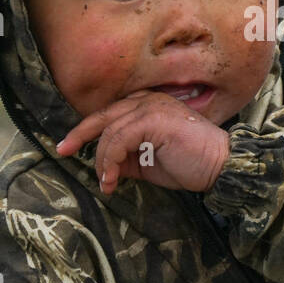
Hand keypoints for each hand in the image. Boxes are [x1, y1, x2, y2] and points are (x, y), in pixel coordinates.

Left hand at [55, 90, 230, 194]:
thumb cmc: (189, 164)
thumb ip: (126, 158)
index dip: (86, 130)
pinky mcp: (154, 119)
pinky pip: (119, 138)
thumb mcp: (148, 162)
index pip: (109, 114)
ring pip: (110, 131)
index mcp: (147, 105)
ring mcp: (151, 107)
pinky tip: (112, 178)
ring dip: (102, 160)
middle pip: (103, 116)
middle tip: (64, 152)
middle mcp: (147, 100)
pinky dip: (111, 160)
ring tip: (106, 182)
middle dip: (80, 135)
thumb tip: (103, 165)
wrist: (219, 166)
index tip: (68, 147)